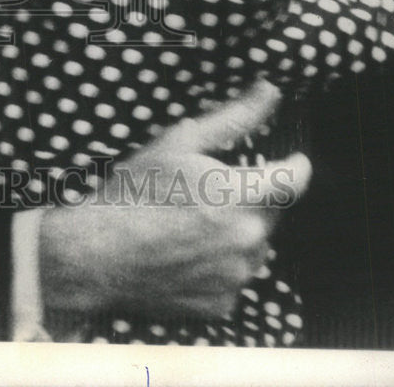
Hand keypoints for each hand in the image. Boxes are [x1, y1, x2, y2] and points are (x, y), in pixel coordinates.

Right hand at [39, 81, 311, 319]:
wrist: (97, 253)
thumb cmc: (135, 191)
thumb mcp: (179, 142)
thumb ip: (234, 117)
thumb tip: (269, 90)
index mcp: (240, 196)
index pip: (294, 180)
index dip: (296, 166)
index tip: (292, 160)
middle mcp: (247, 240)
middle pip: (272, 213)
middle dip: (253, 199)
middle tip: (211, 192)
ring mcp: (236, 277)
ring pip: (255, 246)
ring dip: (238, 232)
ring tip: (194, 223)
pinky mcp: (222, 304)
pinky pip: (235, 277)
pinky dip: (220, 264)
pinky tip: (187, 251)